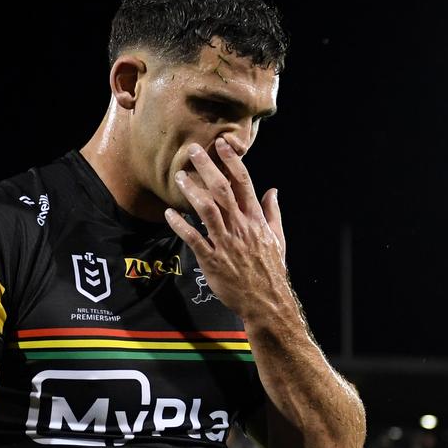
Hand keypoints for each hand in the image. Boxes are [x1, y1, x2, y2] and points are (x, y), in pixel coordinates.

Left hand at [164, 137, 289, 323]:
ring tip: (179, 177)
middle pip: (222, 190)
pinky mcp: (212, 259)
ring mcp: (226, 243)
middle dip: (207, 168)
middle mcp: (240, 227)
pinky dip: (180, 225)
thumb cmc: (272, 269)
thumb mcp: (278, 239)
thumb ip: (272, 213)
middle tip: (192, 151)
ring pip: (206, 210)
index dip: (232, 162)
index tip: (221, 145)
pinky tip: (169, 214)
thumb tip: (273, 191)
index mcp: (256, 220)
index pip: (244, 183)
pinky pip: (193, 238)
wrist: (267, 301)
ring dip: (191, 191)